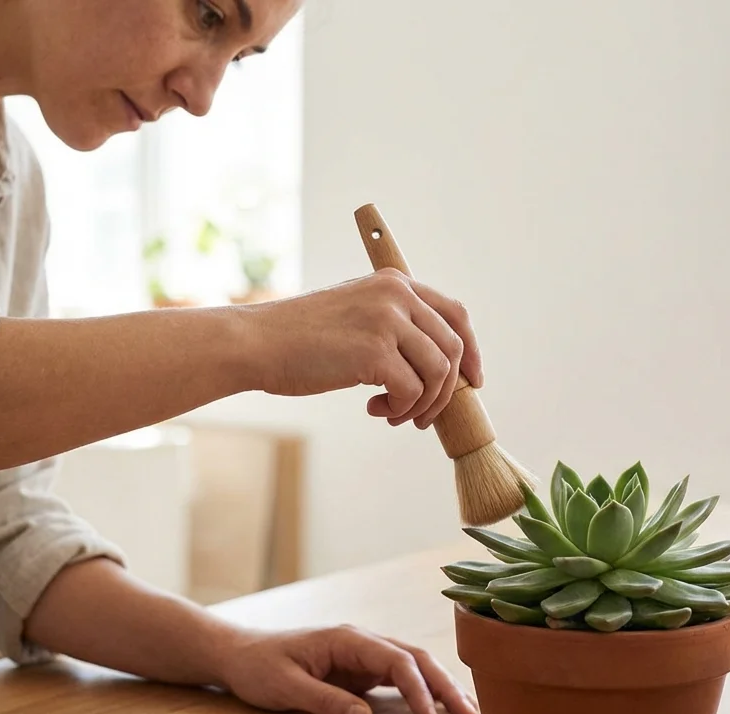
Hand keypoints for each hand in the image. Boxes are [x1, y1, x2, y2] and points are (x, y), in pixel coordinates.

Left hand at [216, 624, 478, 713]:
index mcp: (346, 639)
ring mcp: (361, 655)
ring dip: (438, 686)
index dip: (418, 690)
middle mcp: (360, 642)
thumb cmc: (258, 667)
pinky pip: (397, 677)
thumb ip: (325, 701)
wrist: (238, 654)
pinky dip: (420, 690)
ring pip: (411, 665)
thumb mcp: (285, 687)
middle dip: (444, 684)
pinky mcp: (358, 669)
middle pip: (414, 657)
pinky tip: (436, 707)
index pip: (395, 661)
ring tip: (465, 712)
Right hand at [242, 269, 483, 428]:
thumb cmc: (300, 338)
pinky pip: (412, 391)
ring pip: (439, 373)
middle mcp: (396, 296)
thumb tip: (438, 368)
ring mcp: (386, 321)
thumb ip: (394, 326)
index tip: (472, 380)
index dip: (472, 350)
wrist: (257, 343)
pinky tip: (375, 409)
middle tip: (420, 414)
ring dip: (422, 404)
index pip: (456, 314)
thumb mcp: (355, 314)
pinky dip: (400, 409)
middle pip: (453, 347)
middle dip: (445, 390)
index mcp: (394, 283)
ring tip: (395, 414)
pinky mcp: (374, 352)